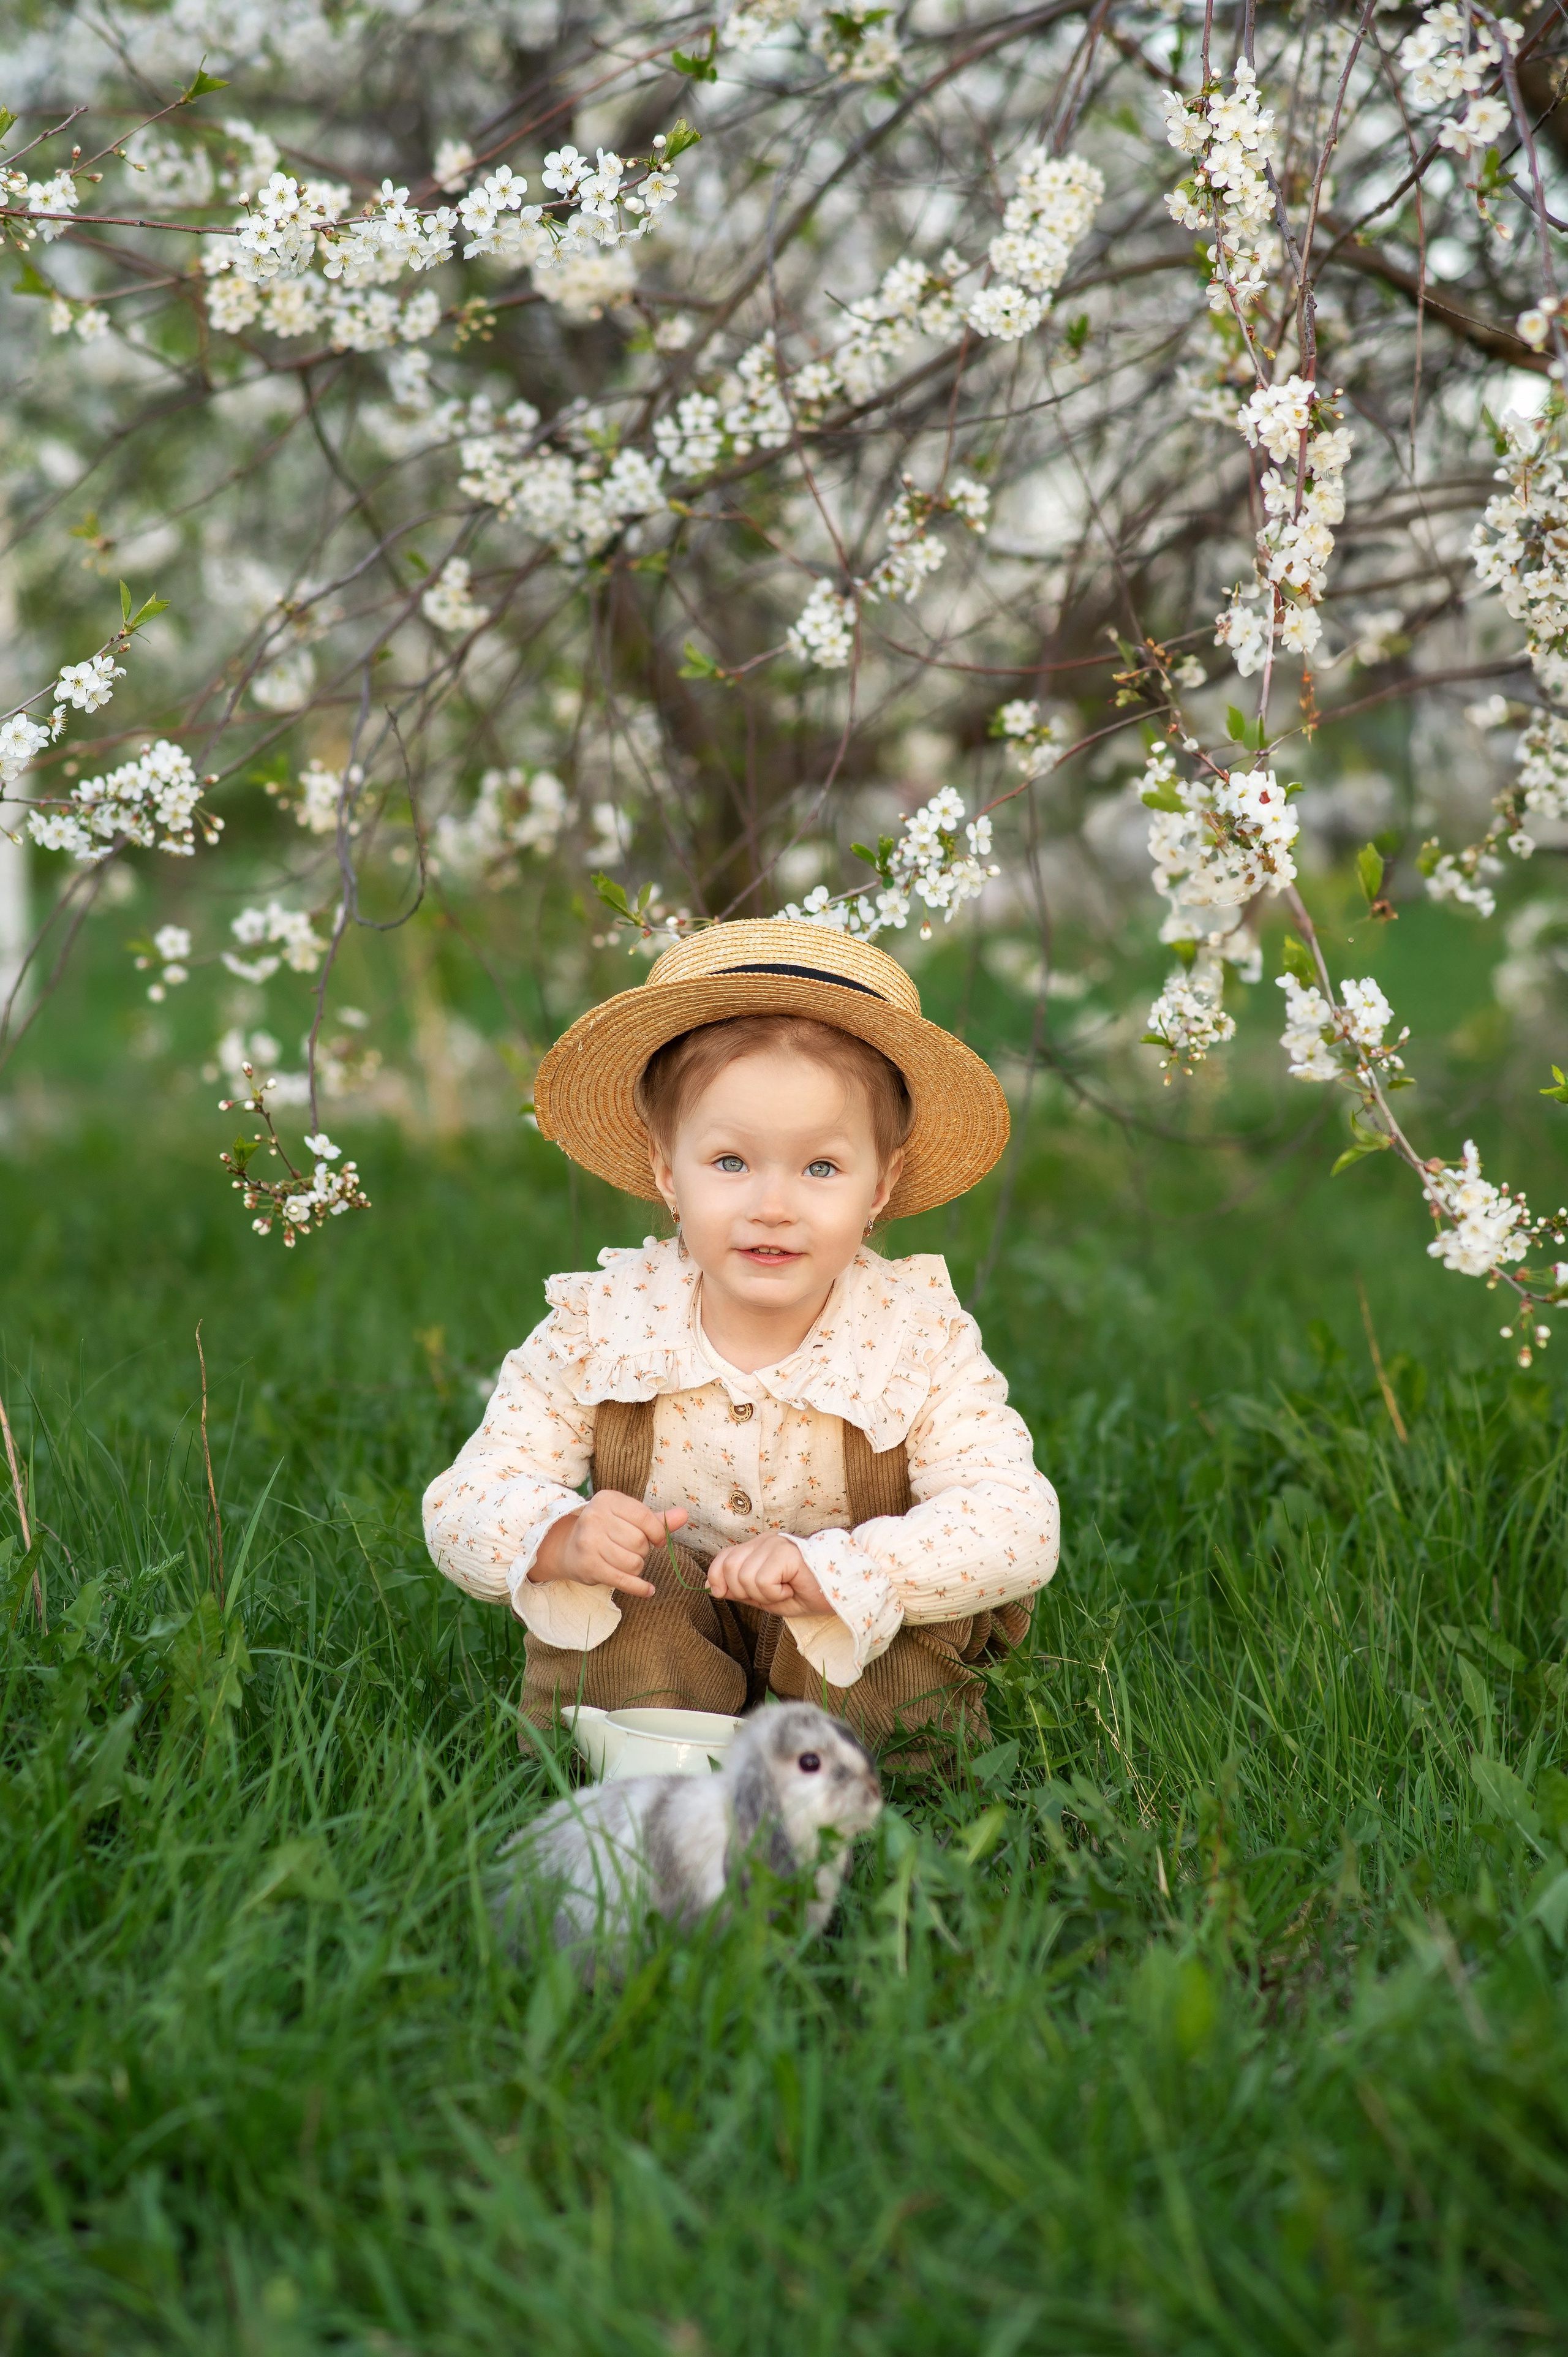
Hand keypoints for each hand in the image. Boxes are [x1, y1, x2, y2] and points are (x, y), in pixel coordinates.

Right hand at [529, 1492, 688, 1597]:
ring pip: (633, 1562)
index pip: (644, 1517)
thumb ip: (657, 1519)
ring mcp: (589, 1542)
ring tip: (628, 1563)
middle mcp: (595, 1517)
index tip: (657, 1539)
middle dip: (643, 1551)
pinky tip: (648, 1590)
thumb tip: (685, 1515)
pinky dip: (640, 1588)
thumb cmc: (605, 1530)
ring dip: (638, 1567)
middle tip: (633, 1551)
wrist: (567, 1548)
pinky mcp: (588, 1566)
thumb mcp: (628, 1518)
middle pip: (639, 1542)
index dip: (657, 1532)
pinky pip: (624, 1580)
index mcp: (607, 1499)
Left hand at [706, 1533, 830, 1619]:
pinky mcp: (786, 1553)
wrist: (840, 1592)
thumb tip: (712, 1588)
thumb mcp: (765, 1597)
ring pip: (744, 1577)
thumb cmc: (805, 1593)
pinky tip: (791, 1587)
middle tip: (769, 1594)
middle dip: (742, 1592)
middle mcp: (765, 1541)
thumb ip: (740, 1590)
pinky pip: (762, 1580)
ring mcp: (776, 1544)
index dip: (716, 1578)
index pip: (723, 1557)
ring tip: (783, 1590)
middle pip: (730, 1568)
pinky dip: (774, 1593)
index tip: (723, 1594)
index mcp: (757, 1547)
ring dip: (762, 1595)